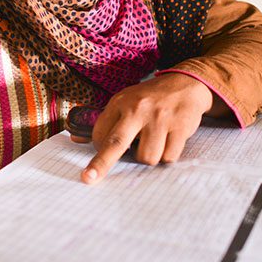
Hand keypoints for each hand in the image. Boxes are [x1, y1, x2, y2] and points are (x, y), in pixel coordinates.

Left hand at [75, 74, 215, 183]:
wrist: (185, 84)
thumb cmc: (150, 98)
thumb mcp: (124, 102)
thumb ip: (103, 122)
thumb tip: (75, 139)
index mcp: (121, 103)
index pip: (100, 132)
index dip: (98, 149)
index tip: (100, 155)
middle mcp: (138, 109)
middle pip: (116, 143)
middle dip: (101, 163)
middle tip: (89, 177)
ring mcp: (160, 118)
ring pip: (146, 157)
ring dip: (148, 157)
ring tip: (153, 143)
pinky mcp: (180, 127)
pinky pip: (168, 157)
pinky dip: (166, 155)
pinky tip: (168, 142)